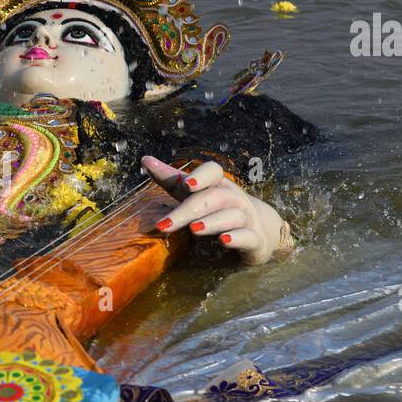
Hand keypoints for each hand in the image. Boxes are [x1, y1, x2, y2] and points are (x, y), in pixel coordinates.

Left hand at [143, 155, 289, 265]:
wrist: (257, 231)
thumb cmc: (217, 209)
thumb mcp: (195, 194)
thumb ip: (172, 180)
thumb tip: (145, 159)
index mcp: (218, 184)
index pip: (213, 171)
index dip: (201, 176)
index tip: (187, 184)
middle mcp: (233, 198)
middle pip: (214, 198)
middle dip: (189, 210)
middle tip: (165, 224)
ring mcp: (246, 218)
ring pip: (232, 216)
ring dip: (212, 222)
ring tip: (194, 228)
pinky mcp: (254, 239)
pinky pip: (248, 237)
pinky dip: (237, 238)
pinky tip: (224, 241)